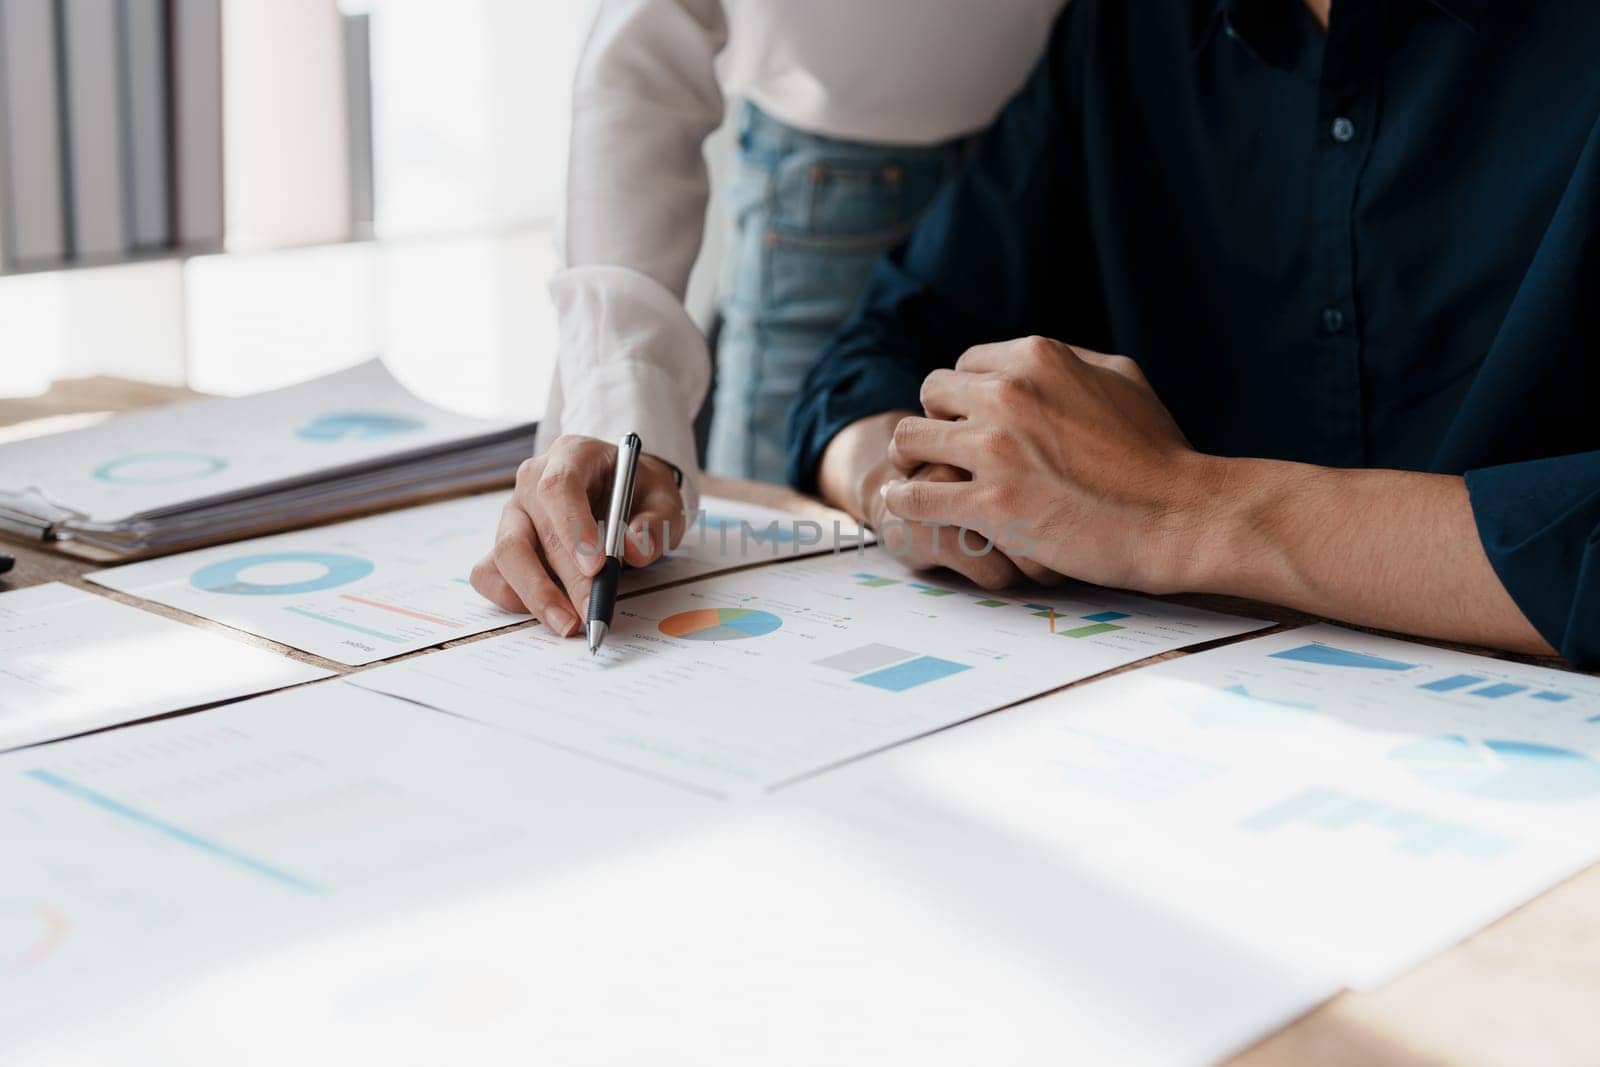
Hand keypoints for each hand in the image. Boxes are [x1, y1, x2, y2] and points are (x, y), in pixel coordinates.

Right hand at [471, 435, 687, 634]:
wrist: (624, 494)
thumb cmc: (640, 494)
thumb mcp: (664, 500)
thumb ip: (655, 523)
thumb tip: (633, 550)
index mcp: (571, 456)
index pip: (559, 487)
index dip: (573, 527)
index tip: (596, 566)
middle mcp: (532, 482)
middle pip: (535, 529)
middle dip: (565, 578)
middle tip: (592, 611)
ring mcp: (513, 514)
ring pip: (507, 554)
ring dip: (535, 594)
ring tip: (568, 624)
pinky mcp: (504, 545)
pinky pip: (490, 573)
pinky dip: (513, 597)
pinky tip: (547, 611)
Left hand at [884, 336, 1216, 593]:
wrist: (1180, 515)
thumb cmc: (1160, 453)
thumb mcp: (1124, 380)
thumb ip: (1073, 362)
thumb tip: (1038, 360)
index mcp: (1037, 357)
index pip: (967, 364)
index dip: (967, 395)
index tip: (973, 422)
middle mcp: (1007, 393)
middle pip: (931, 393)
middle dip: (937, 421)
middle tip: (945, 452)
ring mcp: (994, 449)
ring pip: (908, 439)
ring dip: (910, 460)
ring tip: (916, 479)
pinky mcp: (989, 504)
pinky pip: (915, 497)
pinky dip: (905, 503)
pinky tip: (907, 509)